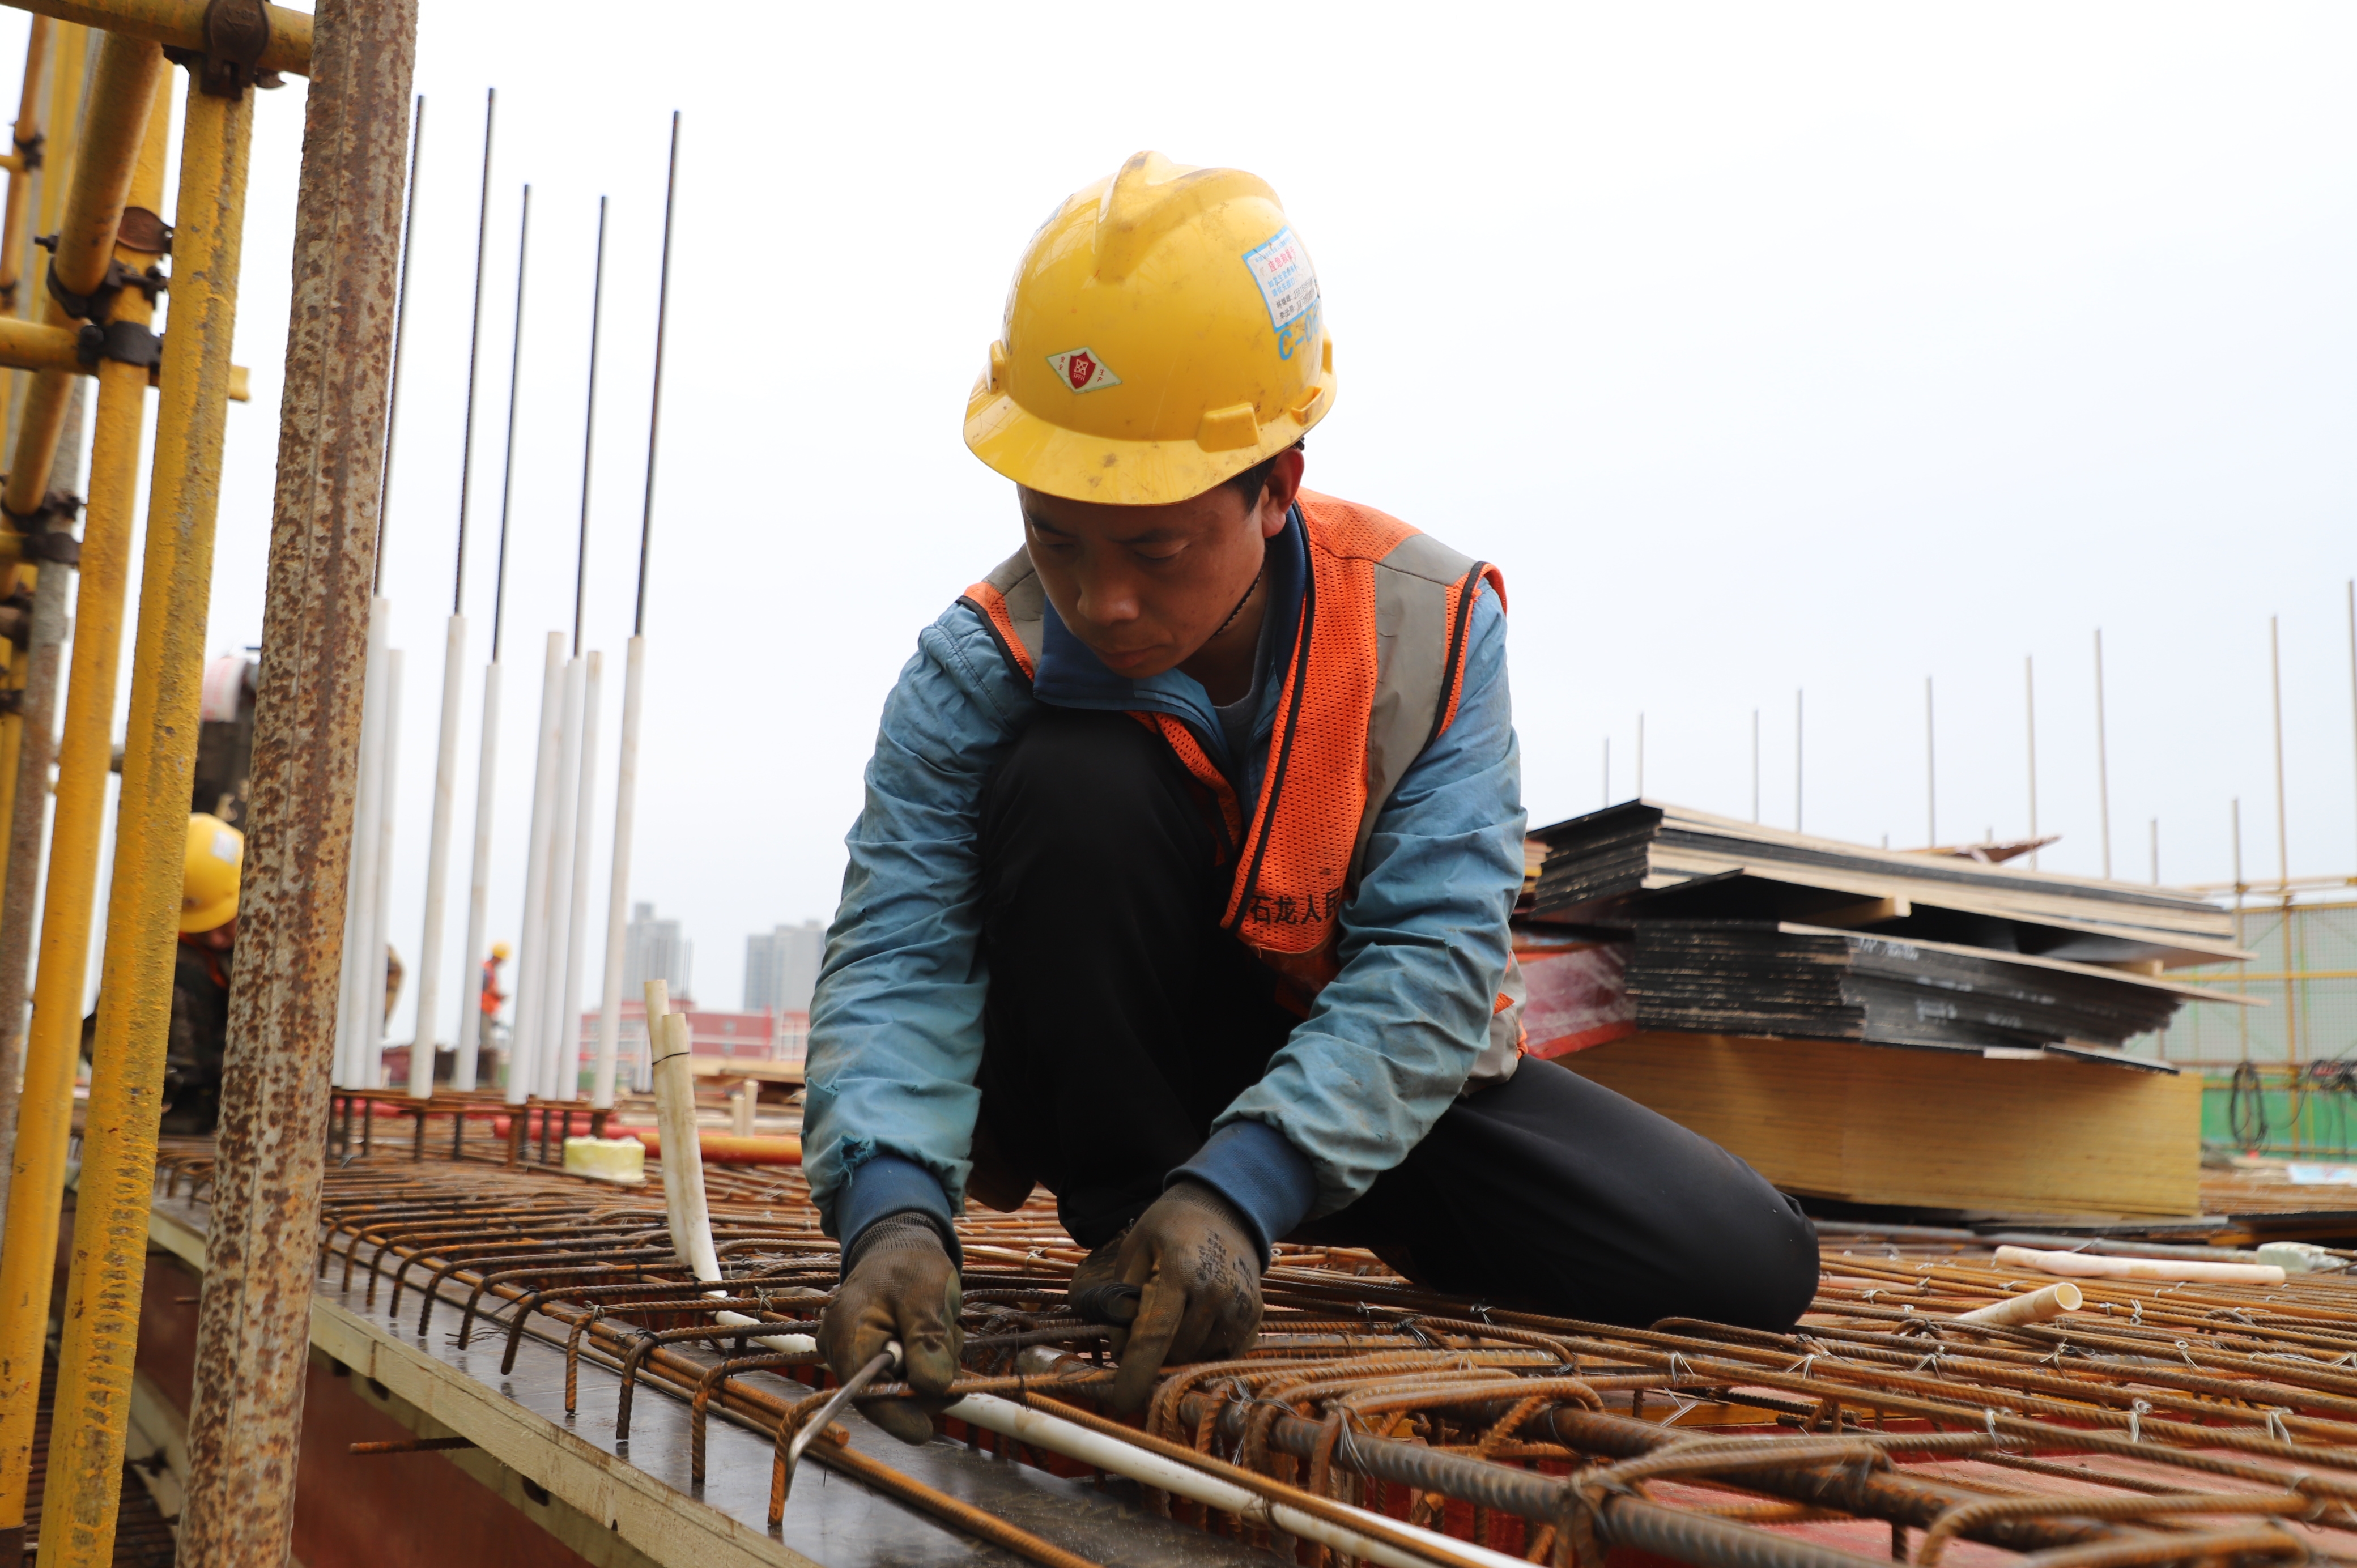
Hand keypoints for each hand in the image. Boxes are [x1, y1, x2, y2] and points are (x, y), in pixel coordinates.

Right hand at [820, 1214, 962, 1443]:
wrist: (900, 1246)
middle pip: (884, 1392)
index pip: (865, 1391)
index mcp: (848, 1332)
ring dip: (930, 1367)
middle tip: (951, 1343)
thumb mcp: (927, 1294)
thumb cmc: (911, 1265)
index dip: (895, 1416)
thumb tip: (933, 1388)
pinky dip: (922, 1362)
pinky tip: (932, 1335)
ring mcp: (852, 1353)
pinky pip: (899, 1374)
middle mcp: (840, 1348)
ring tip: (943, 1329)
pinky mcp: (868, 1356)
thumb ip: (928, 1340)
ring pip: (897, 1385)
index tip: (925, 1430)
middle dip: (925, 1379)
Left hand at [1097, 1181, 1262, 1414]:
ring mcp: (1240, 1306)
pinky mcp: (1255, 1316)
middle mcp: (1215, 1291)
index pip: (1154, 1334)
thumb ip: (1122, 1299)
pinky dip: (1204, 1349)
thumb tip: (1119, 1351)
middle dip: (1153, 1352)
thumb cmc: (1170, 1229)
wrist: (1225, 1210)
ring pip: (1198, 1358)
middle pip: (1174, 1353)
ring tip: (1177, 1312)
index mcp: (1179, 1270)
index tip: (1121, 1402)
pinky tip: (1198, 1320)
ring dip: (1179, 1350)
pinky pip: (1223, 1355)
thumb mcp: (1135, 1249)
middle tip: (1147, 1324)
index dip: (1136, 1372)